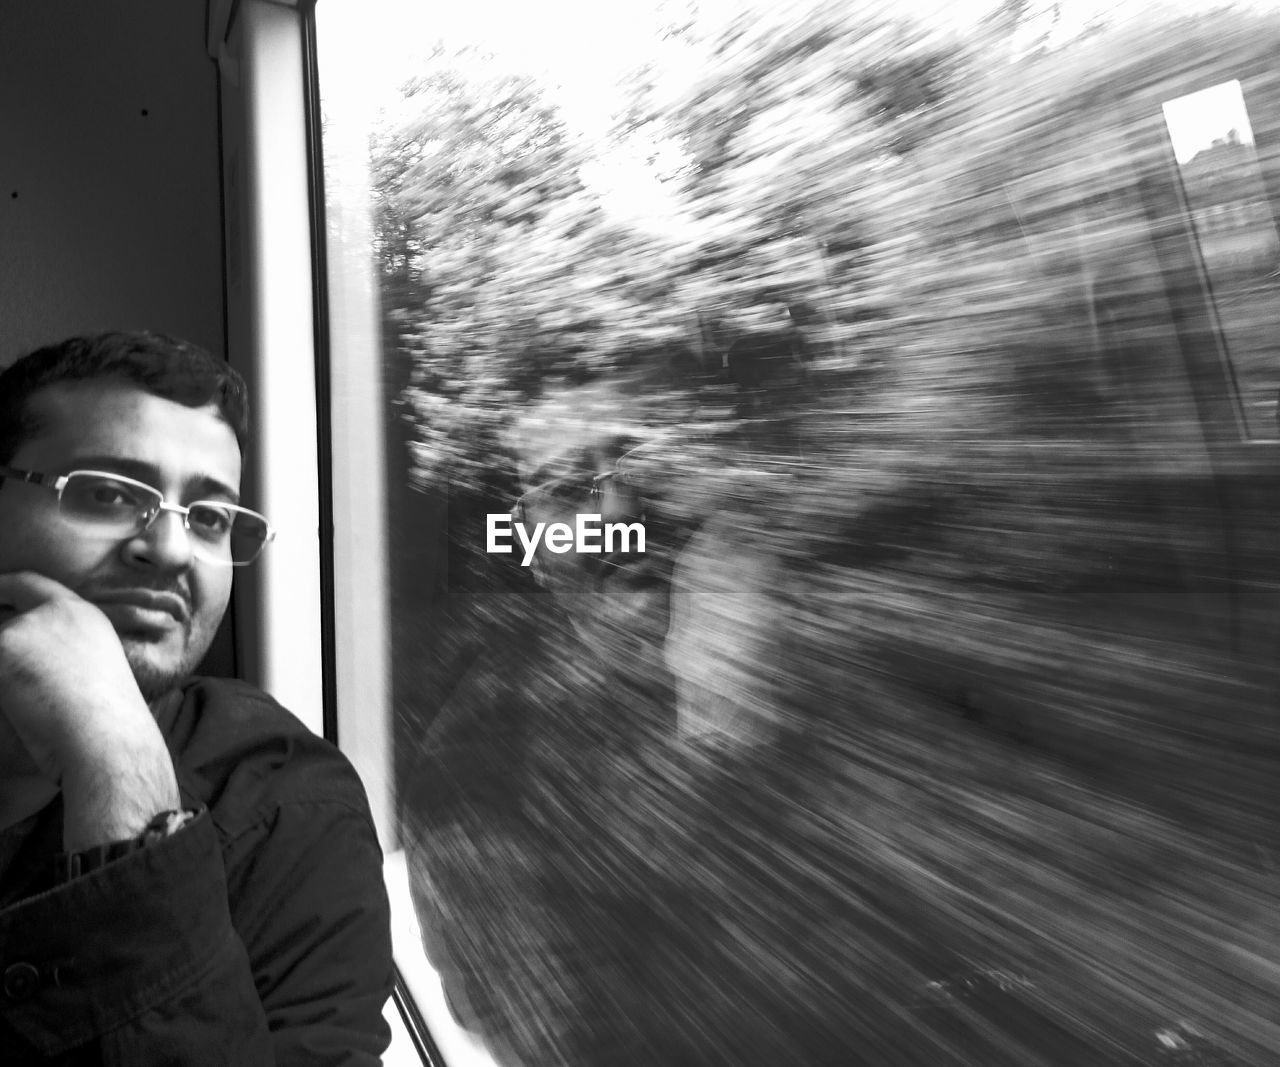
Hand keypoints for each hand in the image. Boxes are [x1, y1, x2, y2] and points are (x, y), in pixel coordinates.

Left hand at [0, 571, 179, 848]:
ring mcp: (30, 624)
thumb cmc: (104, 726)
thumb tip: (24, 662)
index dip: (4, 587)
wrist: (105, 738)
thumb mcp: (92, 675)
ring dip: (6, 679)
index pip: (33, 584)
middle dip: (1, 649)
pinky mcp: (4, 644)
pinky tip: (22, 708)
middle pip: (1, 623)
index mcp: (86, 616)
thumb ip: (58, 652)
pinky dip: (2, 692)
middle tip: (8, 674)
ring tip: (34, 705)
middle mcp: (60, 611)